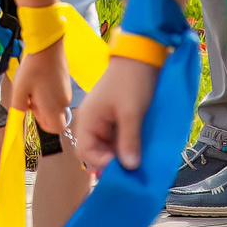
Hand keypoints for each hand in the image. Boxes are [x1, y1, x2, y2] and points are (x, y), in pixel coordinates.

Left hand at [7, 47, 71, 134]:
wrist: (48, 48)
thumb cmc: (32, 70)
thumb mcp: (19, 90)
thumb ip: (19, 107)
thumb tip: (20, 116)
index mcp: (53, 107)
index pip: (56, 128)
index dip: (44, 124)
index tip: (32, 111)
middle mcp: (64, 103)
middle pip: (55, 117)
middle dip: (42, 112)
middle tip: (30, 98)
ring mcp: (67, 93)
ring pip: (56, 106)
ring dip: (44, 102)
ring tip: (33, 87)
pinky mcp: (67, 84)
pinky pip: (58, 96)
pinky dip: (49, 94)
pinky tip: (40, 81)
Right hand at [72, 55, 155, 173]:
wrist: (141, 58)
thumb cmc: (131, 83)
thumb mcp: (131, 113)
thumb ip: (129, 141)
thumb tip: (129, 167)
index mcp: (88, 121)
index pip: (85, 152)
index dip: (102, 163)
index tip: (124, 167)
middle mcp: (92, 123)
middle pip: (96, 152)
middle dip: (112, 162)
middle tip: (133, 168)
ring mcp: (104, 121)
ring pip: (108, 147)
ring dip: (121, 155)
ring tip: (139, 160)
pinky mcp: (115, 119)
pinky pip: (117, 139)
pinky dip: (127, 146)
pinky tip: (139, 149)